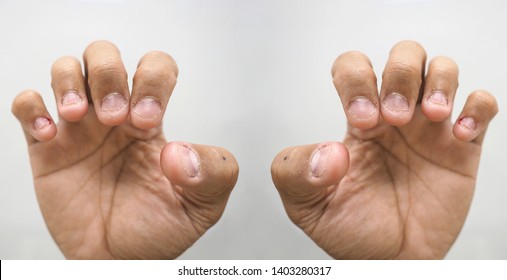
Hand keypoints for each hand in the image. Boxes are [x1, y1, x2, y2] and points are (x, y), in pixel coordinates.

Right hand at [11, 41, 238, 258]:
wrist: (121, 261)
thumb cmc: (160, 230)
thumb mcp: (204, 206)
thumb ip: (214, 173)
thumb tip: (178, 150)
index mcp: (151, 120)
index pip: (155, 66)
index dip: (152, 80)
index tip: (147, 121)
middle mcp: (114, 116)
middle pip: (104, 55)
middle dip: (108, 74)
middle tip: (115, 118)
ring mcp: (79, 130)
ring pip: (66, 69)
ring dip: (69, 81)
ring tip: (76, 117)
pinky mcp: (47, 149)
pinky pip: (28, 106)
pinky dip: (32, 108)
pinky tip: (49, 134)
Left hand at [271, 41, 497, 258]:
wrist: (389, 262)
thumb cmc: (349, 230)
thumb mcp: (305, 206)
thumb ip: (295, 173)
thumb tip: (332, 149)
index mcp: (358, 120)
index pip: (353, 66)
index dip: (356, 80)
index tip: (362, 122)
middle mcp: (395, 116)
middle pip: (404, 55)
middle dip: (400, 74)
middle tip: (394, 118)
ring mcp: (430, 129)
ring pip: (442, 68)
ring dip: (440, 81)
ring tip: (432, 117)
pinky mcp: (462, 149)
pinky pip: (481, 105)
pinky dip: (476, 108)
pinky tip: (460, 135)